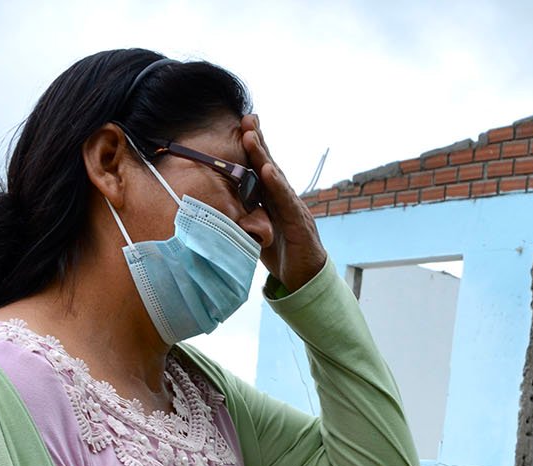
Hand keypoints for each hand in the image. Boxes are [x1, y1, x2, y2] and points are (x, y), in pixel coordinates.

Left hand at [241, 113, 327, 293]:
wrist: (307, 280)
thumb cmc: (284, 255)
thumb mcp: (259, 231)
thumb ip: (247, 215)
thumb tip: (225, 205)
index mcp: (275, 199)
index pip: (263, 169)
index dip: (254, 147)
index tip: (243, 124)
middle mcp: (287, 199)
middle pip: (271, 166)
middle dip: (258, 142)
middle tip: (247, 118)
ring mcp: (295, 210)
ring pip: (277, 179)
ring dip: (263, 157)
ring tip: (251, 138)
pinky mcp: (300, 225)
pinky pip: (286, 203)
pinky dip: (277, 186)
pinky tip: (268, 171)